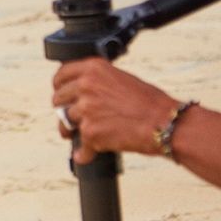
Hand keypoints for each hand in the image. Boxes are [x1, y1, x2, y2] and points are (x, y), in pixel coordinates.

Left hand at [51, 57, 179, 164]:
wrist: (166, 124)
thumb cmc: (150, 103)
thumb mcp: (120, 79)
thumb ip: (98, 82)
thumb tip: (81, 91)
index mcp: (92, 69)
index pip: (62, 75)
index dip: (59, 86)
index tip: (60, 93)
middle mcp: (85, 85)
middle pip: (59, 98)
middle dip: (64, 108)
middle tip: (70, 116)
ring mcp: (85, 109)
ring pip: (65, 121)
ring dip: (69, 130)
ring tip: (71, 135)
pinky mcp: (90, 132)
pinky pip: (80, 146)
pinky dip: (83, 153)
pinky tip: (84, 155)